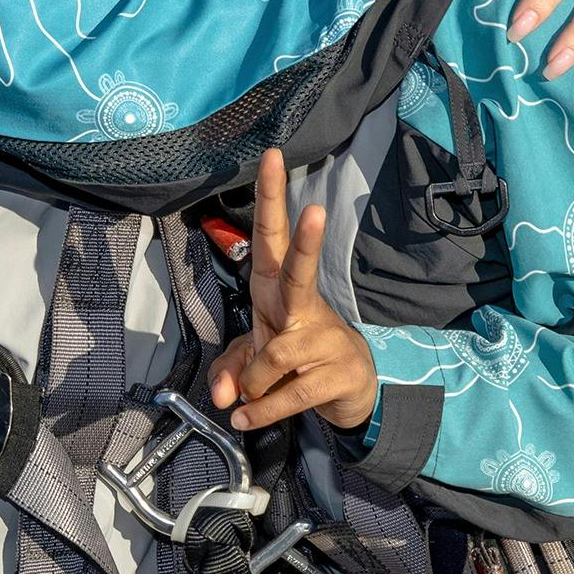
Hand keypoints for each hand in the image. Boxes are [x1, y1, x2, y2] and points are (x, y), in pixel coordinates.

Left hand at [207, 152, 379, 433]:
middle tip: (314, 211)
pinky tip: (247, 417)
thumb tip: (225, 394)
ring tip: (253, 395)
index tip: (271, 156)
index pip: (270, 236)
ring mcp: (325, 338)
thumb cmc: (294, 359)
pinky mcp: (337, 373)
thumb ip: (230, 368)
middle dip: (304, 241)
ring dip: (255, 383)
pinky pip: (289, 394)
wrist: (348, 392)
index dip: (271, 197)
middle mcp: (303, 306)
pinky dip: (262, 410)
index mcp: (277, 289)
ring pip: (275, 354)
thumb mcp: (252, 360)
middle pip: (299, 269)